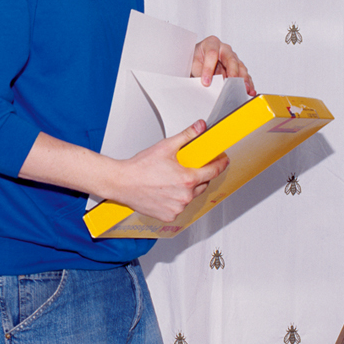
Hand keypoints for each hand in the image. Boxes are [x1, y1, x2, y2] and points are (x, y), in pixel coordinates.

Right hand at [102, 121, 228, 222]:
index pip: (213, 171)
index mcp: (187, 179)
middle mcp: (184, 196)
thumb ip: (187, 136)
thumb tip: (200, 127)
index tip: (223, 161)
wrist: (121, 183)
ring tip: (171, 181)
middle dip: (199, 176)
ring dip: (187, 189)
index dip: (220, 164)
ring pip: (190, 197)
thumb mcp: (165, 147)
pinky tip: (165, 192)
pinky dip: (176, 200)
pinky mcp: (168, 215)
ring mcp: (177, 207)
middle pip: (202, 184)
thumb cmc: (140, 168)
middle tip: (186, 169)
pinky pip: (179, 207)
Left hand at [191, 36, 254, 95]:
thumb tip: (207, 83)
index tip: (206, 82)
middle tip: (231, 84)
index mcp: (212, 43)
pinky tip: (250, 90)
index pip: (212, 54)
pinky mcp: (238, 66)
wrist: (200, 59)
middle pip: (231, 60)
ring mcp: (233, 57)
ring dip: (243, 79)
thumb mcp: (193, 64)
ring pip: (240, 67)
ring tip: (244, 89)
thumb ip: (199, 72)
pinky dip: (247, 83)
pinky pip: (244, 74)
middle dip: (232, 73)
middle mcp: (225, 49)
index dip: (208, 69)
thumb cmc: (198, 58)